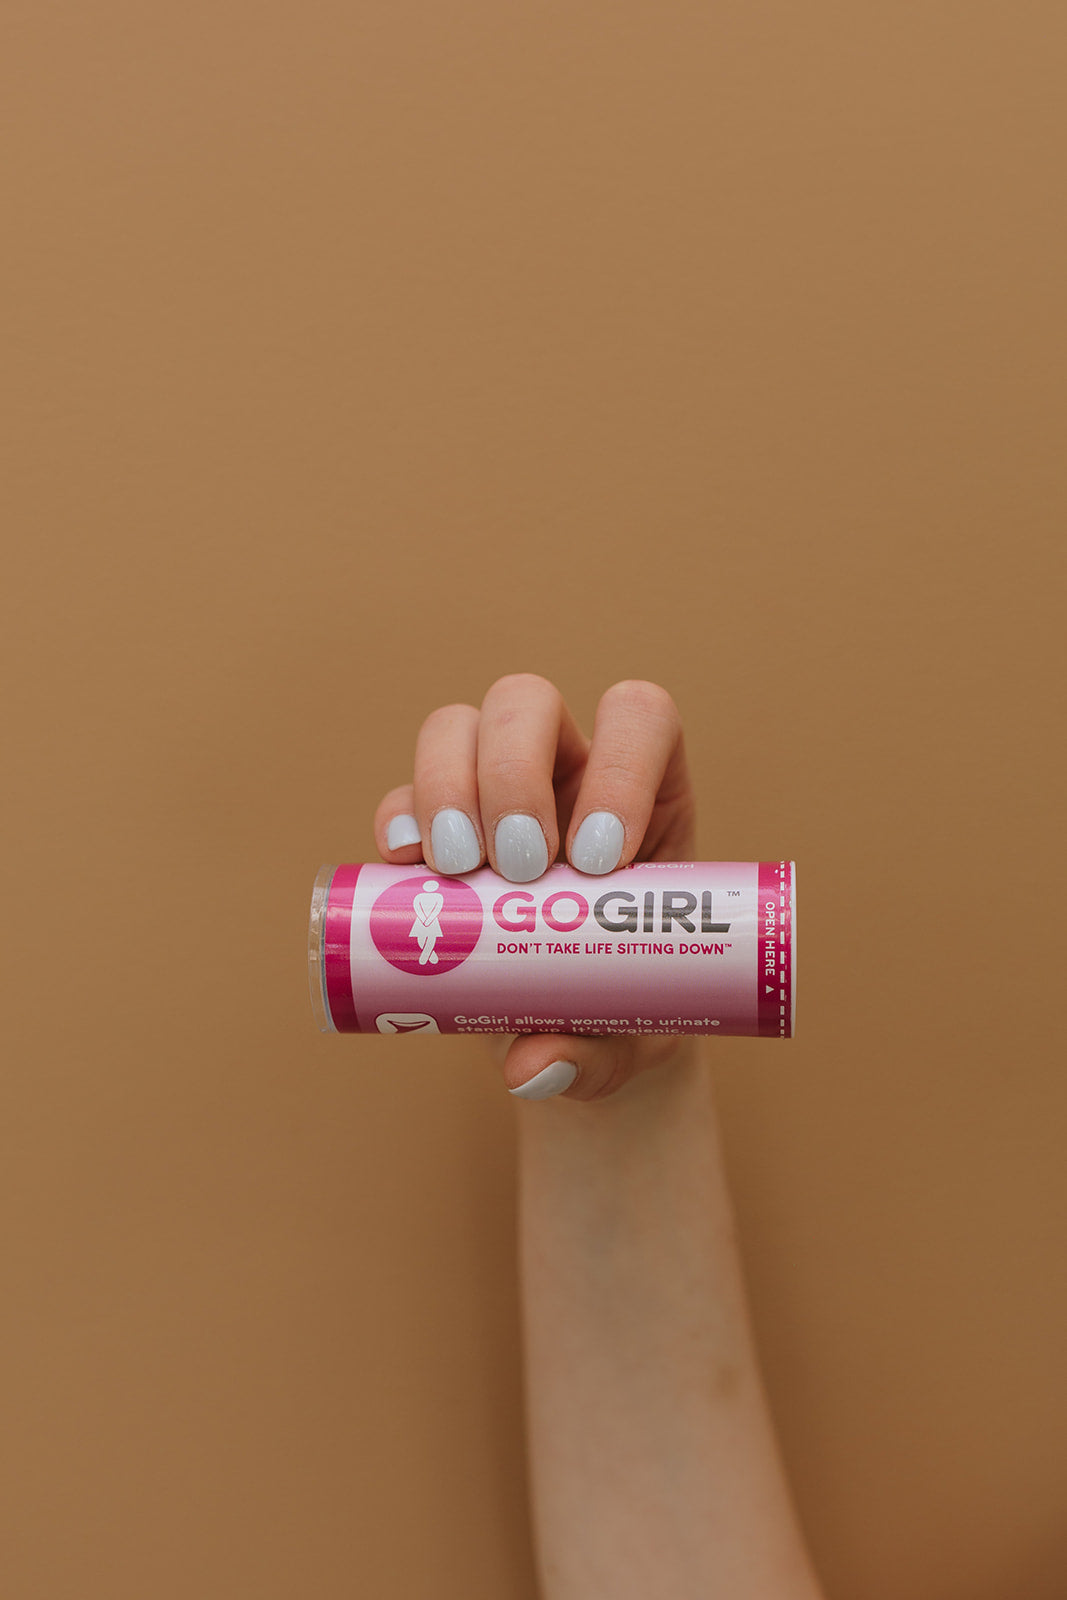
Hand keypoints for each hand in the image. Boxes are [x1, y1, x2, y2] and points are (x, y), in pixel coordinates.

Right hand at [373, 673, 697, 1101]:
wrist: (581, 1033)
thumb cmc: (630, 1012)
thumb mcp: (633, 1039)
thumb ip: (597, 1058)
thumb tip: (536, 1068)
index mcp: (646, 789)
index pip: (637, 719)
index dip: (620, 765)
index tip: (601, 862)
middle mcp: (567, 768)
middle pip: (527, 702)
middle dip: (513, 775)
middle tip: (519, 870)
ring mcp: (495, 789)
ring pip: (457, 729)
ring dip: (447, 789)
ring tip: (458, 873)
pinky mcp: (439, 830)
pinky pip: (403, 796)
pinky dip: (398, 821)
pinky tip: (404, 869)